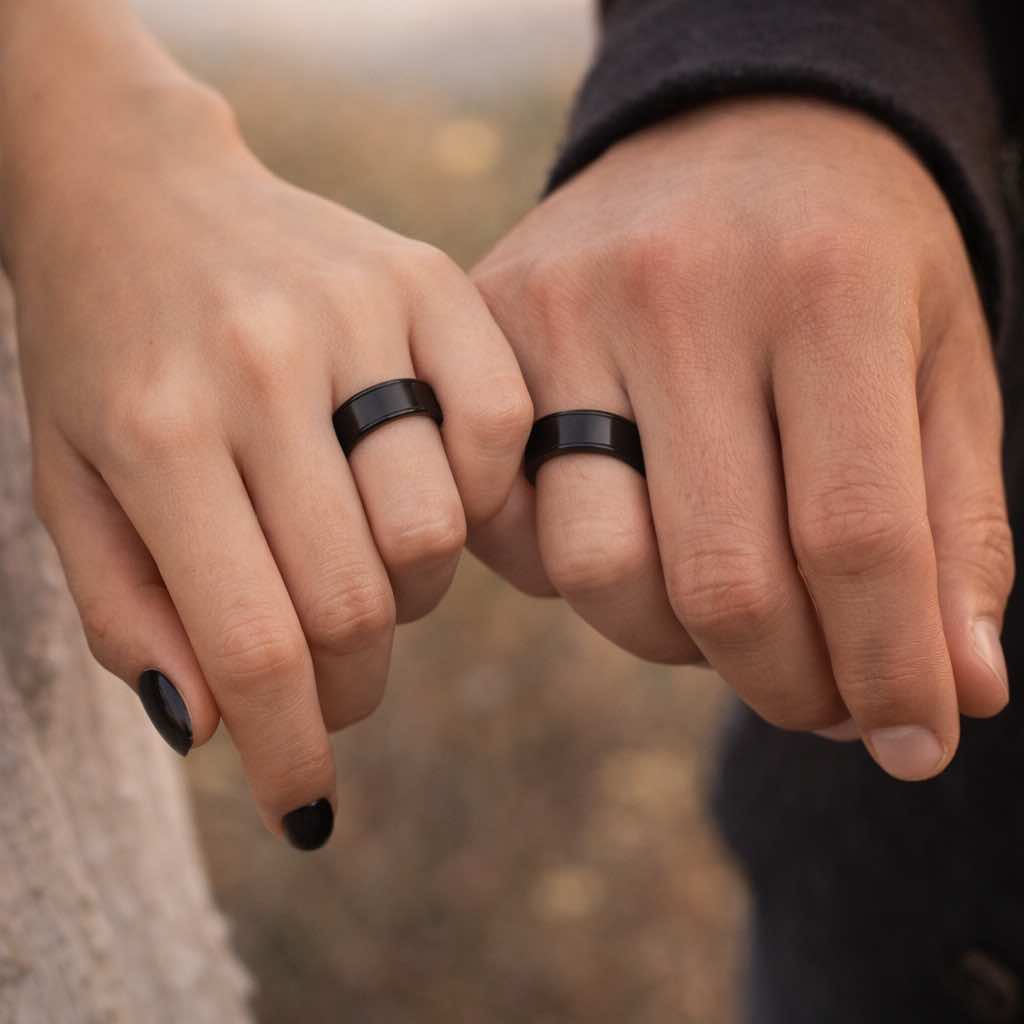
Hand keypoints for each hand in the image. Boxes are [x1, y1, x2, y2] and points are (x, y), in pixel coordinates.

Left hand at [7, 79, 530, 844]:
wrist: (135, 185)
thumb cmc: (100, 354)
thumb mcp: (70, 489)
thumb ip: (131, 616)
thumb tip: (215, 729)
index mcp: (156, 430)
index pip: (252, 644)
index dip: (289, 754)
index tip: (304, 809)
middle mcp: (263, 366)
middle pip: (357, 602)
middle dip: (347, 687)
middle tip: (327, 683)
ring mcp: (357, 314)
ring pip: (435, 532)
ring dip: (409, 598)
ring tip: (366, 572)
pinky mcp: (428, 278)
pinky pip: (501, 431)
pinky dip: (481, 497)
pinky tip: (427, 496)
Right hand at [471, 97, 1013, 781]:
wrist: (727, 129)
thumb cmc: (852, 254)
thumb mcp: (943, 361)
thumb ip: (954, 525)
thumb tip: (961, 693)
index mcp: (823, 289)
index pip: (856, 536)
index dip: (892, 672)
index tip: (918, 742)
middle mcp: (675, 295)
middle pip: (720, 580)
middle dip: (787, 684)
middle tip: (824, 701)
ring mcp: (560, 313)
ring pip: (598, 567)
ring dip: (677, 642)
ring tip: (731, 614)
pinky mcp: (486, 337)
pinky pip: (512, 523)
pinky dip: (578, 577)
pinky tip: (638, 546)